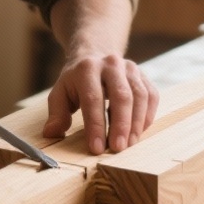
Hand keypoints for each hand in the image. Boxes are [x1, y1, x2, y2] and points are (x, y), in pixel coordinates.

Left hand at [43, 51, 157, 154]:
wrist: (96, 54)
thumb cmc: (76, 81)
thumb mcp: (60, 93)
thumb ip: (56, 114)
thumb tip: (51, 133)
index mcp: (87, 69)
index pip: (93, 99)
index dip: (95, 125)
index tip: (96, 148)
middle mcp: (111, 64)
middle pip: (121, 96)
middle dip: (121, 125)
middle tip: (118, 148)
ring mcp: (130, 68)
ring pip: (140, 96)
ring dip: (136, 123)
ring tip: (130, 144)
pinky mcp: (143, 75)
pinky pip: (151, 96)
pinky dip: (148, 116)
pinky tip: (139, 131)